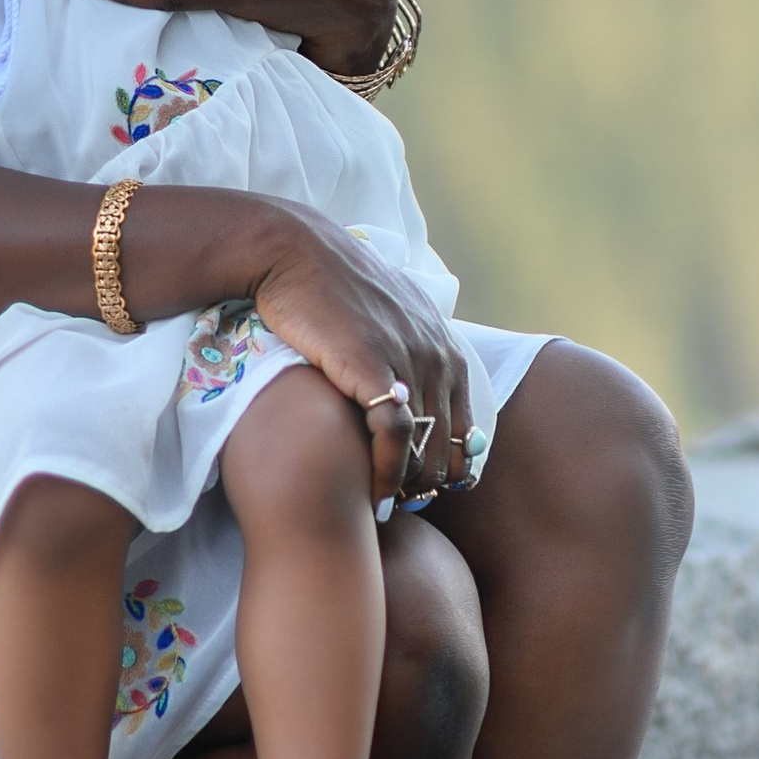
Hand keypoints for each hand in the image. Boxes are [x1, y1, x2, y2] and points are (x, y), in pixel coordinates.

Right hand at [242, 206, 469, 511]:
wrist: (294, 253)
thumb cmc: (328, 285)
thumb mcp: (384, 314)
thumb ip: (403, 345)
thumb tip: (399, 379)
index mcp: (445, 345)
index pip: (465, 424)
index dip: (448, 462)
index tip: (423, 487)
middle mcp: (438, 355)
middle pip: (450, 442)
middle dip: (430, 481)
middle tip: (404, 505)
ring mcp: (411, 362)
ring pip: (426, 445)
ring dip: (409, 483)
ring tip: (388, 504)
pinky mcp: (376, 370)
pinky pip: (395, 437)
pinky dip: (388, 472)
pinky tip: (373, 491)